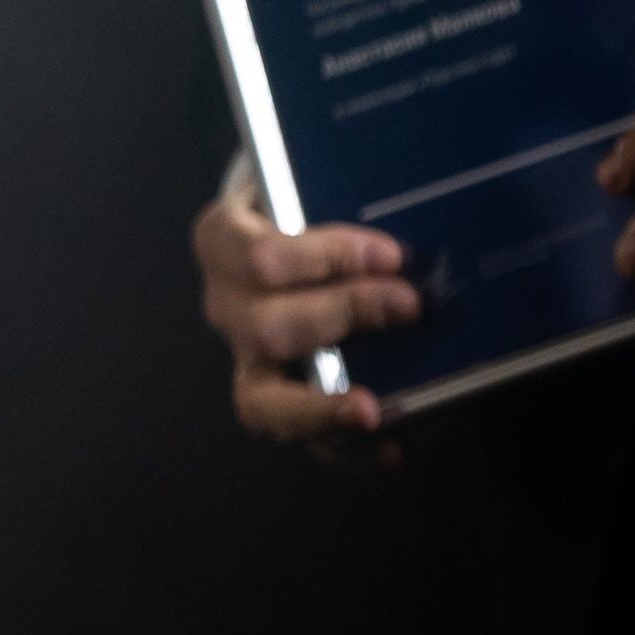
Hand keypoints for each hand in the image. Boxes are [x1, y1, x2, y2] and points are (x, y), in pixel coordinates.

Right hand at [194, 173, 422, 445]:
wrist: (279, 237)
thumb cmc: (299, 206)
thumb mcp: (304, 184)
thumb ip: (337, 195)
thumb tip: (412, 225)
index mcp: (223, 241)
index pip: (262, 257)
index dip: (326, 258)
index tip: (391, 255)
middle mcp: (225, 306)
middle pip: (266, 326)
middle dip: (343, 317)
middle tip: (409, 305)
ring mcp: (245, 360)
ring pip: (261, 400)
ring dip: (322, 404)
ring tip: (372, 409)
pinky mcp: (273, 401)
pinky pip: (300, 439)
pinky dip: (345, 449)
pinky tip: (390, 446)